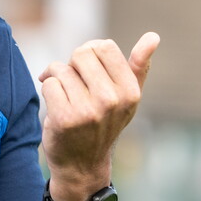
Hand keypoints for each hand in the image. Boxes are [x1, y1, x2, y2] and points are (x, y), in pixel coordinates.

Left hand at [38, 32, 159, 200]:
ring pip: (61, 69)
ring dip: (57, 79)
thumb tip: (153, 36)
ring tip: (65, 98)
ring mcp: (89, 110)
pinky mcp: (65, 118)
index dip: (90, 54)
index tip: (89, 72)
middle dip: (73, 66)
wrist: (81, 164)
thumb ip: (139, 66)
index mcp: (131, 91)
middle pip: (81, 53)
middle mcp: (112, 100)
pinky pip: (48, 83)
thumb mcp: (126, 97)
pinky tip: (55, 107)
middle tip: (76, 87)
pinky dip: (47, 90)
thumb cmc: (103, 123)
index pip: (104, 46)